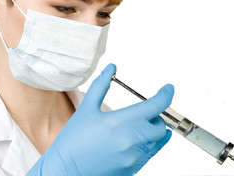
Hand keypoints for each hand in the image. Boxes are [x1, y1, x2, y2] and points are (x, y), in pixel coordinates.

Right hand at [27, 64, 173, 175]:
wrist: (65, 171)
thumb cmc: (73, 142)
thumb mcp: (86, 109)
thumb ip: (101, 86)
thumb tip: (111, 69)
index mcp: (121, 122)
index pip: (155, 106)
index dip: (166, 95)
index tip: (168, 89)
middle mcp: (132, 141)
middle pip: (161, 125)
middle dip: (156, 115)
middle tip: (144, 111)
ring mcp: (134, 157)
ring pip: (158, 140)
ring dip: (153, 130)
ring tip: (137, 126)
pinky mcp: (133, 169)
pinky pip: (150, 154)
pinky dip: (148, 144)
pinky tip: (132, 140)